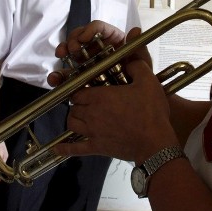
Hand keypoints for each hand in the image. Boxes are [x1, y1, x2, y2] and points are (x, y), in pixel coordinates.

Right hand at [48, 21, 150, 86]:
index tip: (85, 38)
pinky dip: (58, 75)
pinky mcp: (78, 78)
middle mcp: (97, 49)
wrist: (134, 107)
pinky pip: (66, 74)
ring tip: (61, 56)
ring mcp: (86, 62)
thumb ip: (138, 49)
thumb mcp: (141, 67)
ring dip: (63, 51)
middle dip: (73, 39)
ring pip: (70, 53)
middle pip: (81, 37)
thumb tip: (135, 30)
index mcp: (112, 41)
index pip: (99, 29)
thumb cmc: (139, 82)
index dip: (90, 30)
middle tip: (72, 49)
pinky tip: (55, 79)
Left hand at [52, 52, 174, 165]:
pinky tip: (57, 148)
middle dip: (78, 104)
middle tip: (87, 103)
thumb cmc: (151, 112)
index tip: (87, 90)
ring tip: (80, 118)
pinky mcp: (96, 148)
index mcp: (100, 96)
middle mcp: (91, 113)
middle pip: (73, 107)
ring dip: (74, 119)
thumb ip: (137, 67)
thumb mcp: (148, 82)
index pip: (77, 91)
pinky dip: (64, 148)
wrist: (154, 143)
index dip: (80, 90)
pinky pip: (75, 149)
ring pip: (71, 124)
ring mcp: (92, 132)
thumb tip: (130, 62)